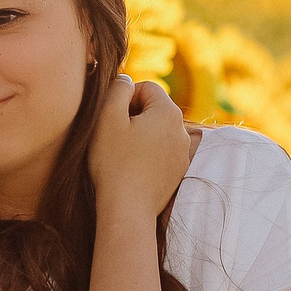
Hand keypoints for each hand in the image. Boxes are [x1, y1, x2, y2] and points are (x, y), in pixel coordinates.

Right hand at [85, 74, 192, 222]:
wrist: (127, 209)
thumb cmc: (114, 163)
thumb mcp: (107, 118)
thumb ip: (117, 90)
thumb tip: (125, 80)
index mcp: (168, 112)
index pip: (146, 88)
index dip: (124, 98)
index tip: (111, 118)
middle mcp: (182, 129)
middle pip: (154, 109)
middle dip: (133, 117)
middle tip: (113, 136)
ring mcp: (182, 152)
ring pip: (158, 131)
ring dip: (140, 136)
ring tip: (122, 154)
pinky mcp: (178, 171)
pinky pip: (162, 152)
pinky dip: (147, 154)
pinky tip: (132, 168)